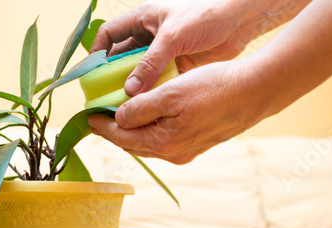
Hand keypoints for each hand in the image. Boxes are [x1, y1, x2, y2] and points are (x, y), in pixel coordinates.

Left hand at [88, 58, 269, 164]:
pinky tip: (149, 120)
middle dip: (115, 131)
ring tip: (120, 118)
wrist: (254, 93)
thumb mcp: (170, 94)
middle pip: (134, 144)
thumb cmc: (214, 90)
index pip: (122, 137)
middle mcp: (173, 154)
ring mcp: (186, 151)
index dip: (102, 126)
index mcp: (163, 143)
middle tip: (99, 119)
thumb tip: (118, 118)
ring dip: (133, 132)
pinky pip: (165, 141)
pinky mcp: (197, 144)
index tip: (88, 117)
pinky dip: (151, 131)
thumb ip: (140, 108)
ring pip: (149, 144)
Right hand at [91, 0, 309, 95]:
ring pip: (139, 73)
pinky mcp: (176, 66)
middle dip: (113, 77)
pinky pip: (157, 82)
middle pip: (121, 59)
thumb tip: (129, 91)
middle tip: (105, 98)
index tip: (91, 75)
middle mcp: (149, 37)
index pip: (110, 35)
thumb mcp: (172, 38)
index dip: (97, 53)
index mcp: (142, 20)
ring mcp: (163, 53)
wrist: (239, 22)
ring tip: (122, 107)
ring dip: (132, 88)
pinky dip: (151, 93)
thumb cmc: (205, 17)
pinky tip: (146, 107)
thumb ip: (150, 64)